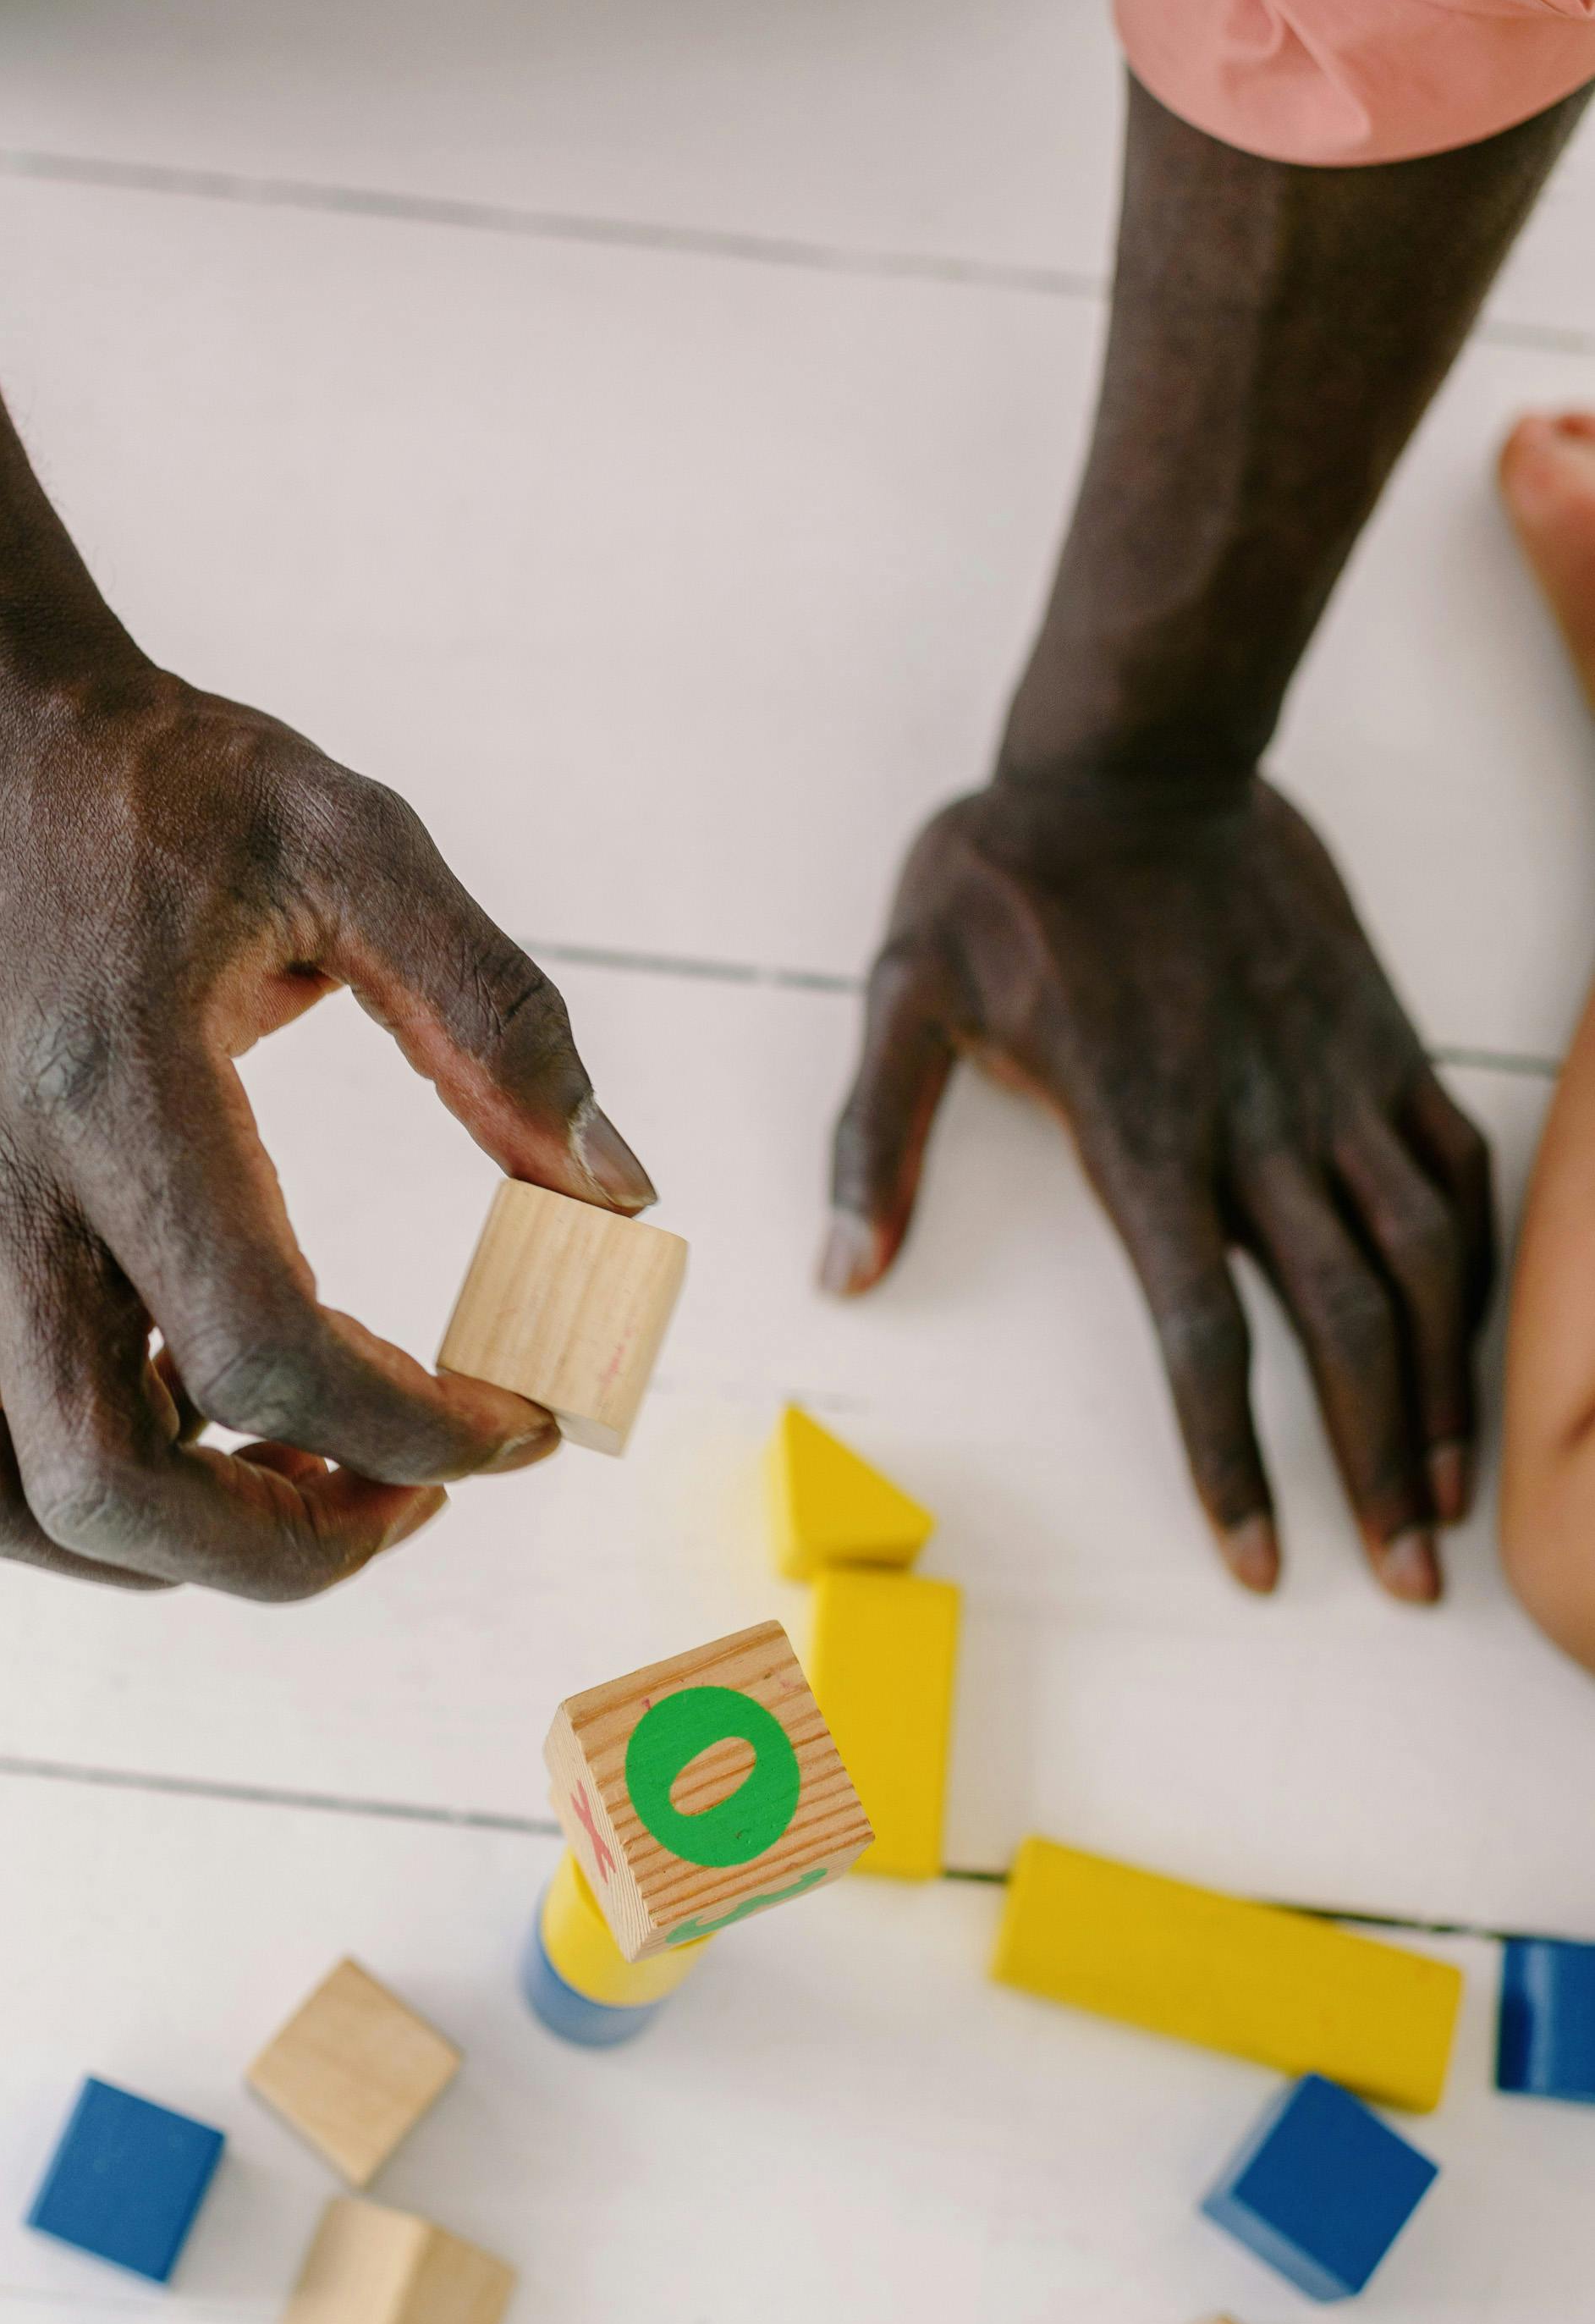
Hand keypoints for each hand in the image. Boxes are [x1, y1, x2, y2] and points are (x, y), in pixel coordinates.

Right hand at [0, 646, 654, 1599]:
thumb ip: (498, 1019)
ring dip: (175, 1547)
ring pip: (9, 1503)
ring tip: (311, 1482)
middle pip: (115, 1487)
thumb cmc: (163, 781)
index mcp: (117, 1087)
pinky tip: (202, 1420)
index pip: (262, 1349)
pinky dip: (84, 1493)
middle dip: (294, 1544)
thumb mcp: (357, 839)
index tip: (523, 1423)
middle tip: (418, 1494)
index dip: (416, 1430)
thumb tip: (618, 1197)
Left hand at [825, 775, 1492, 1598]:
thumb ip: (875, 1137)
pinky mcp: (1382, 1036)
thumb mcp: (901, 991)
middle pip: (1342, 1323)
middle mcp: (1258, 1121)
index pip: (1203, 1331)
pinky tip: (1475, 1344)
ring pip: (1425, 1259)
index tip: (1261, 1558)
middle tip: (1409, 1577)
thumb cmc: (1003, 876)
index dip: (1235, 1457)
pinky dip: (1480, 1266)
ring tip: (1447, 1501)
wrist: (1137, 745)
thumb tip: (842, 1267)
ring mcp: (1335, 1078)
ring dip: (1446, 1387)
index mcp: (1140, 1130)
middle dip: (1376, 1463)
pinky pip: (1458, 1167)